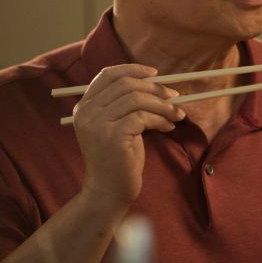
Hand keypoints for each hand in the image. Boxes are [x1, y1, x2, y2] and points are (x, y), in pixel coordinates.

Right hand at [71, 64, 184, 207]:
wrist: (108, 192)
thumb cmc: (117, 159)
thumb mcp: (116, 126)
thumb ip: (125, 104)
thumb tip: (156, 83)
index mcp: (84, 106)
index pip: (107, 75)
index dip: (132, 69)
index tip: (154, 73)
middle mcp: (87, 111)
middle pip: (126, 84)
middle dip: (154, 88)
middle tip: (174, 96)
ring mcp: (97, 123)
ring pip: (137, 99)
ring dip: (162, 105)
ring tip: (177, 114)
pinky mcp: (113, 135)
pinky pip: (143, 117)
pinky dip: (161, 119)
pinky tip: (169, 127)